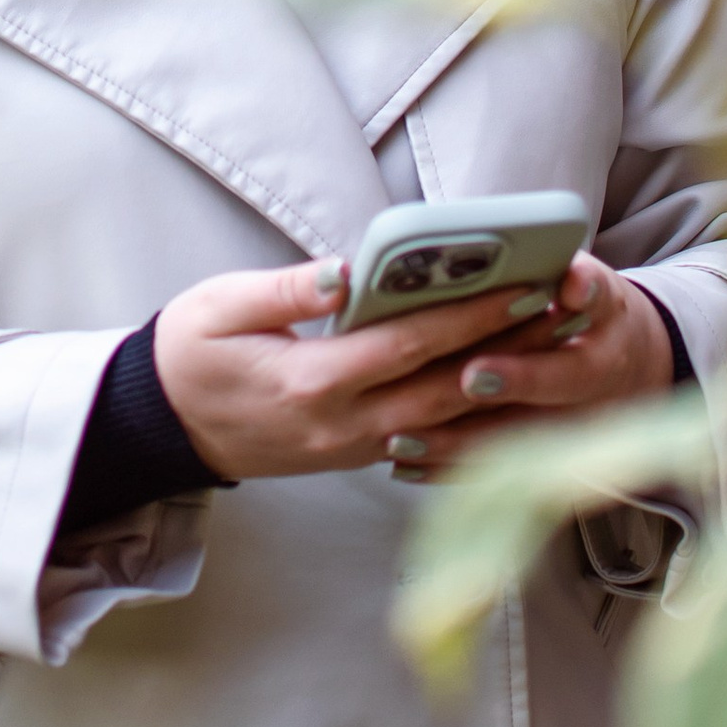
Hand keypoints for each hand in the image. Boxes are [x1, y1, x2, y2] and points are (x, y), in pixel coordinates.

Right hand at [152, 255, 605, 483]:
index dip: (468, 318)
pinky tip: (508, 389)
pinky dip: (472, 418)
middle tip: (561, 312)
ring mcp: (352, 448)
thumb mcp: (219, 307)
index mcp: (311, 382)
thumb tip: (344, 271)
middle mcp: (342, 425)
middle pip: (444, 390)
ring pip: (445, 423)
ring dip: (500, 384)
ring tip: (549, 343)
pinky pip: (428, 442)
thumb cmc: (189, 355)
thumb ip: (284, 292)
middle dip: (507, 352)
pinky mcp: (355, 455)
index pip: (407, 347)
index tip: (520, 286)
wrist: (165, 427)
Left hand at [392, 253, 676, 480]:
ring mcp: (564, 450)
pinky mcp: (544, 470)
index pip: (565, 375)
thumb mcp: (602, 291)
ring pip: (499, 459)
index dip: (519, 379)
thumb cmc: (599, 316)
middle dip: (465, 431)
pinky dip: (448, 471)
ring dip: (447, 454)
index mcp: (603, 367)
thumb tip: (571, 282)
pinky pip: (492, 477)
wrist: (631, 366)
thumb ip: (585, 283)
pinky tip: (405, 466)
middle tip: (409, 428)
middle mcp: (584, 416)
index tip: (471, 375)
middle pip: (523, 431)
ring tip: (396, 444)